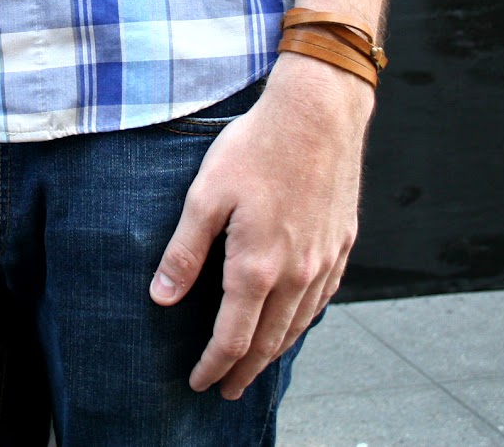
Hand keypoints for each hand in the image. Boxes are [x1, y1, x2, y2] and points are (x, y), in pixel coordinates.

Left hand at [149, 52, 372, 398]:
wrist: (317, 112)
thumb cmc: (256, 146)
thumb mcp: (205, 195)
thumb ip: (184, 252)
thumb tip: (161, 298)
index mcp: (257, 266)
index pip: (233, 338)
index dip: (213, 365)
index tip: (199, 381)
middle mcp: (297, 272)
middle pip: (269, 341)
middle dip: (244, 372)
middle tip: (227, 390)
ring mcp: (324, 259)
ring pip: (300, 324)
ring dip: (275, 351)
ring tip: (256, 365)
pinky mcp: (342, 242)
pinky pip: (324, 297)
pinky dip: (305, 319)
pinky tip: (296, 319)